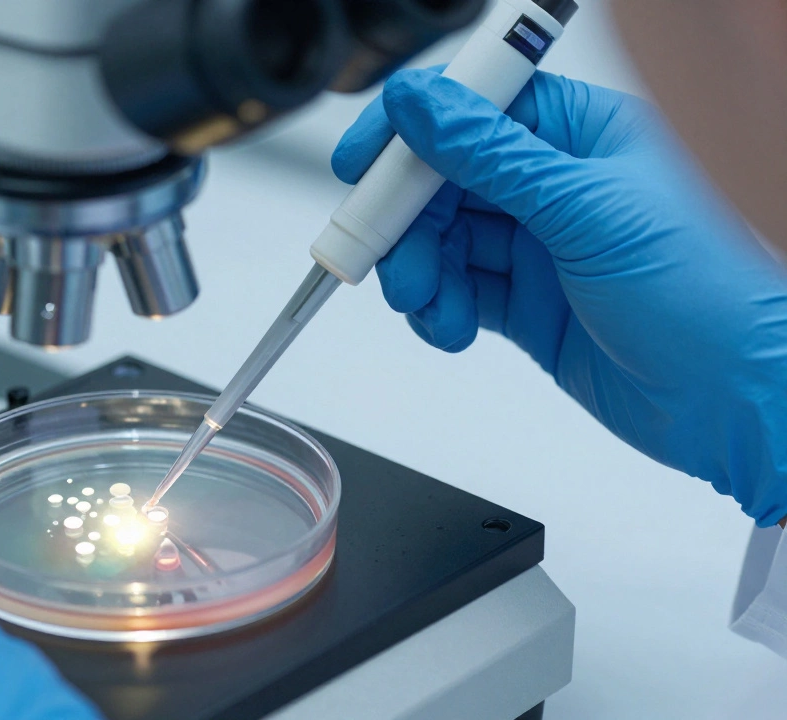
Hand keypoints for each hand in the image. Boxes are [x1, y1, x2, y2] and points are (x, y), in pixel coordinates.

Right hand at [333, 68, 786, 525]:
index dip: (412, 133)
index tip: (363, 162)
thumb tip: (421, 104)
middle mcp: (557, 186)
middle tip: (384, 255)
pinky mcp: (528, 305)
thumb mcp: (585, 211)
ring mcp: (541, 247)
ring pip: (442, 241)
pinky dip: (439, 311)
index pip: (475, 110)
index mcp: (584, 136)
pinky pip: (457, 293)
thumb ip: (491, 156)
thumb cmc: (708, 295)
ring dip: (419, 272)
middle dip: (406, 220)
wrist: (739, 402)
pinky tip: (452, 327)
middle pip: (444, 181)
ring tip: (428, 304)